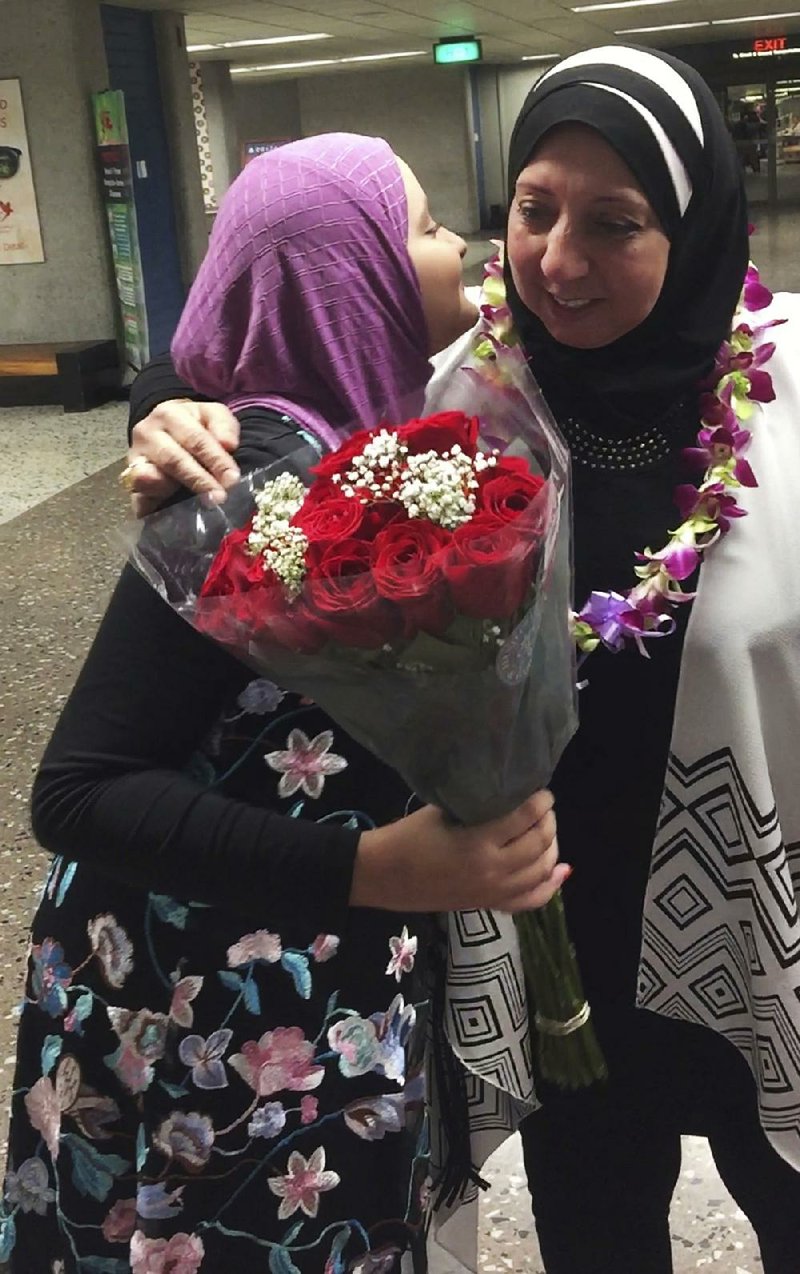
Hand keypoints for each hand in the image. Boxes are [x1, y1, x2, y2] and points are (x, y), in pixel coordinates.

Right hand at [127, 400, 240, 516]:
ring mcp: (134, 458)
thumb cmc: (194, 424)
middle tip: (219, 497)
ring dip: (171, 490)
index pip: (195, 439)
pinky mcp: (129, 480)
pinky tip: (163, 516)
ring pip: (148, 476)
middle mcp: (146, 433)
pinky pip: (135, 495)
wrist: (164, 426)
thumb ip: (223, 426)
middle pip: (173, 459)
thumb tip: (228, 445)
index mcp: (169, 414)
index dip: (215, 460)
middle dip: (198, 479)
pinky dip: (147, 505)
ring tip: (194, 503)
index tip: (232, 479)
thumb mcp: (211, 415)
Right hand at [351, 790, 567, 913]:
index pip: (525, 818)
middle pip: (539, 843)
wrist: (386, 876)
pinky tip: (562, 870)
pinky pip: (531, 900)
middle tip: (544, 807)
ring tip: (547, 828)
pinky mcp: (489, 904)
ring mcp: (494, 892)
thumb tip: (510, 792)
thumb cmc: (409, 836)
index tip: (542, 791)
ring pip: (541, 870)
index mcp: (479, 843)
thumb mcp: (443, 811)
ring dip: (552, 847)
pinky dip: (550, 886)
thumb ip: (479, 805)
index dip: (540, 802)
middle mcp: (493, 870)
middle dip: (548, 821)